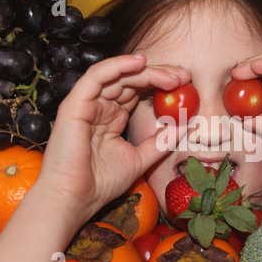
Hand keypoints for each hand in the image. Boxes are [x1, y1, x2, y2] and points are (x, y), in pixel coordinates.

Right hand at [37, 54, 190, 218]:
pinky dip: (118, 65)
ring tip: (172, 75)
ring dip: (146, 71)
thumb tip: (186, 125)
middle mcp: (101, 107)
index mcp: (113, 117)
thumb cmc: (102, 182)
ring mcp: (87, 104)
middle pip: (131, 80)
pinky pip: (97, 77)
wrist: (76, 199)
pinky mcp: (75, 104)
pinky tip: (140, 62)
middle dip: (159, 75)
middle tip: (184, 76)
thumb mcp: (140, 159)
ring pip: (118, 75)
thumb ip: (161, 141)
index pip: (138, 91)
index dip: (161, 84)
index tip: (186, 85)